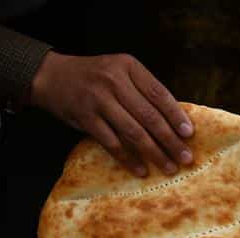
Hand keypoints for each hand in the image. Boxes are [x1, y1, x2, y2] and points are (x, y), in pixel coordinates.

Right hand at [29, 51, 193, 176]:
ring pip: (133, 131)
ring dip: (154, 153)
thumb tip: (175, 121)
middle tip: (186, 157)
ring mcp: (98, 99)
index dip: (176, 115)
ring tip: (169, 167)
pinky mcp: (85, 118)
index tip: (189, 134)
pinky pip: (112, 143)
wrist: (50, 76)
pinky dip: (128, 159)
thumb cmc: (94, 77)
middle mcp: (114, 81)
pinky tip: (141, 169)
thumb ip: (142, 91)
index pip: (159, 93)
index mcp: (128, 66)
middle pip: (149, 116)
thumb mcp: (119, 72)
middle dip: (170, 140)